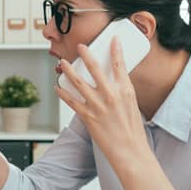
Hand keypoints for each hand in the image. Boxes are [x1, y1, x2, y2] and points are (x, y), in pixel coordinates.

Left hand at [54, 37, 149, 163]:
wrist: (130, 151)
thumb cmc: (132, 130)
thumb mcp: (132, 105)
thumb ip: (121, 92)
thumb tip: (112, 83)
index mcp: (125, 91)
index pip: (120, 64)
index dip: (116, 49)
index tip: (112, 39)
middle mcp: (111, 95)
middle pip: (95, 68)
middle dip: (86, 55)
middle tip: (80, 46)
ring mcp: (97, 105)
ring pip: (78, 82)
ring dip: (68, 70)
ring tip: (63, 63)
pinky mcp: (87, 116)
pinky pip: (71, 101)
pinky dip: (63, 92)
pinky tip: (58, 86)